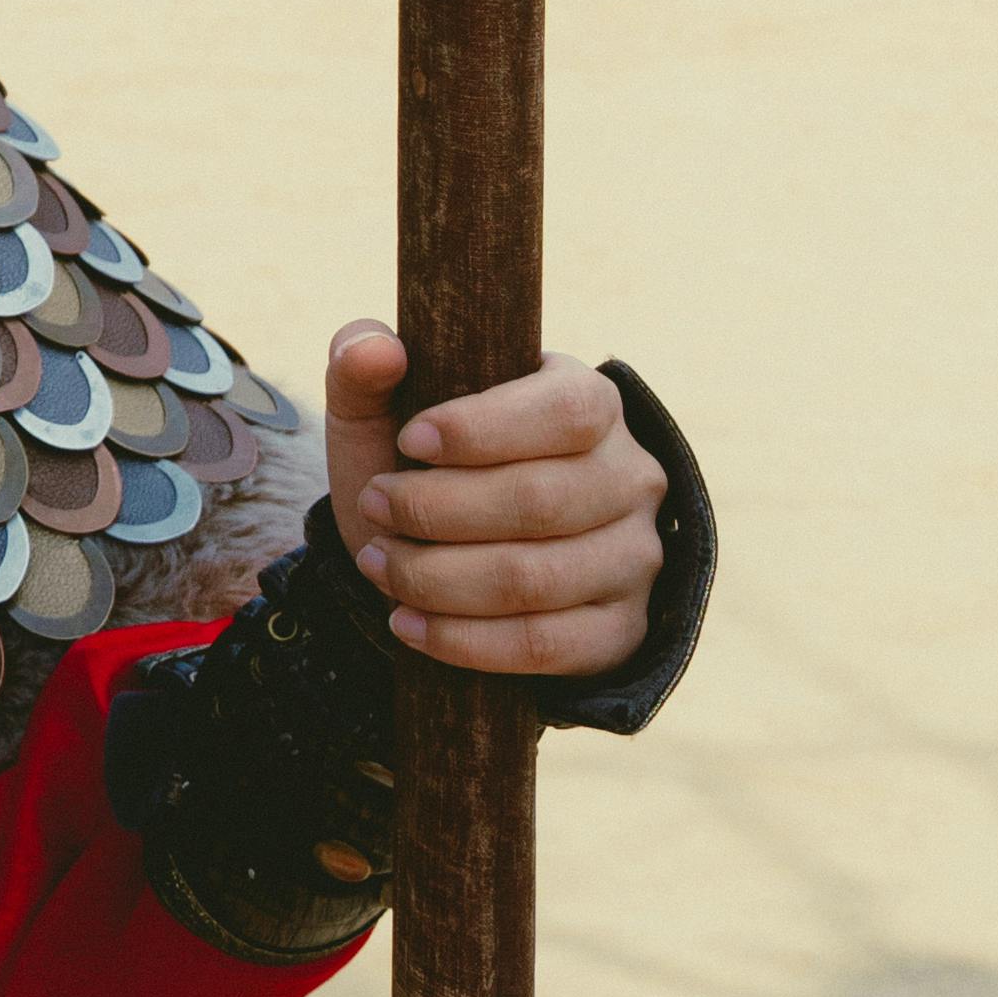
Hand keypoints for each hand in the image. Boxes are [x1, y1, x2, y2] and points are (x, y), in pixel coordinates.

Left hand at [324, 328, 662, 681]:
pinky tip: (408, 623)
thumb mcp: (383, 406)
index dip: (481, 429)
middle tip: (373, 505)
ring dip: (439, 578)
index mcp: (591, 400)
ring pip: (537, 580)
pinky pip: (545, 646)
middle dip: (437, 509)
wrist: (453, 550)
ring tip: (377, 564)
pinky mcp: (622, 629)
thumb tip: (374, 350)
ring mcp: (635, 558)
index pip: (562, 412)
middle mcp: (630, 477)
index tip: (408, 441)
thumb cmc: (425, 461)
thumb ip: (361, 362)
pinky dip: (464, 640)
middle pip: (539, 502)